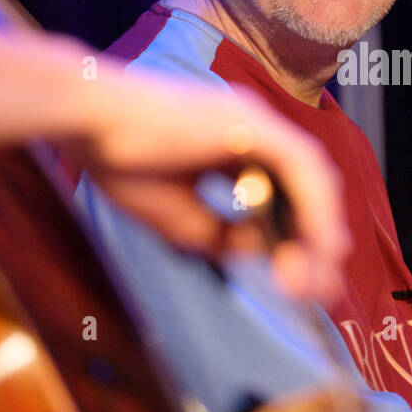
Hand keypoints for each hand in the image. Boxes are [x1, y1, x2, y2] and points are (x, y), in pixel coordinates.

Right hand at [72, 75, 348, 305]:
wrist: (90, 121)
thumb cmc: (118, 160)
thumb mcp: (179, 216)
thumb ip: (223, 235)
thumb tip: (263, 254)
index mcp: (231, 146)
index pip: (279, 194)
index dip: (293, 237)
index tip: (296, 280)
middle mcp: (252, 130)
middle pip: (303, 187)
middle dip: (315, 241)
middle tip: (320, 289)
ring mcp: (256, 121)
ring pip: (311, 177)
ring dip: (320, 229)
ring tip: (320, 276)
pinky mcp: (254, 122)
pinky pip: (302, 167)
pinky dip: (314, 207)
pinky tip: (316, 244)